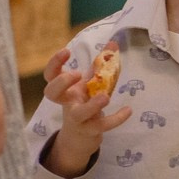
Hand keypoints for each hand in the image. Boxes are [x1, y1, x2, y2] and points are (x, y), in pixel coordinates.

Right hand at [38, 44, 134, 176]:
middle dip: (62, 82)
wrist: (81, 136)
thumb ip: (101, 63)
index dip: (54, 63)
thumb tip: (113, 42)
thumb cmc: (85, 102)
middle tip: (77, 73)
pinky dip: (115, 119)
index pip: (51, 75)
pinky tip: (128, 110)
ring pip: (78, 114)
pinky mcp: (90, 130)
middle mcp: (67, 102)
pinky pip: (101, 126)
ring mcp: (77, 118)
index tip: (66, 51)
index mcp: (66, 88)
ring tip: (105, 96)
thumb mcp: (90, 83)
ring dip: (91, 105)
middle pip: (52, 94)